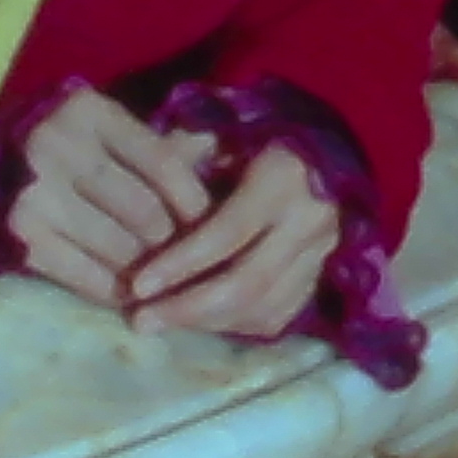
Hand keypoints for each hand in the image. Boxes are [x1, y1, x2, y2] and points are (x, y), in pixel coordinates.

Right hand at [4, 89, 219, 309]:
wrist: (3, 163)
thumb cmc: (80, 147)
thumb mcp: (120, 132)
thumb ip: (171, 146)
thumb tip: (226, 162)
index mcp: (89, 112)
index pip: (163, 162)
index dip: (195, 200)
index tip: (212, 224)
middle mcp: (56, 145)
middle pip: (144, 212)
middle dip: (176, 242)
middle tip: (196, 261)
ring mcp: (34, 192)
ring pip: (119, 248)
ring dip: (151, 272)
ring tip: (171, 282)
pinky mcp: (20, 235)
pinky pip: (83, 275)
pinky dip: (115, 291)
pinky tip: (133, 295)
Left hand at [122, 145, 344, 345]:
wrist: (319, 148)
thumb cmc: (255, 135)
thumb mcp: (219, 132)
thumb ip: (182, 160)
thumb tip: (136, 201)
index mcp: (283, 179)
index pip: (227, 232)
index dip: (180, 263)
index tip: (136, 286)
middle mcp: (309, 222)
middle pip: (247, 284)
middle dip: (187, 308)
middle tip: (140, 320)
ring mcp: (321, 255)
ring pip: (263, 309)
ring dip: (206, 324)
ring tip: (160, 321)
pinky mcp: (320, 275)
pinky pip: (277, 317)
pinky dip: (234, 325)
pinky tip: (198, 319)